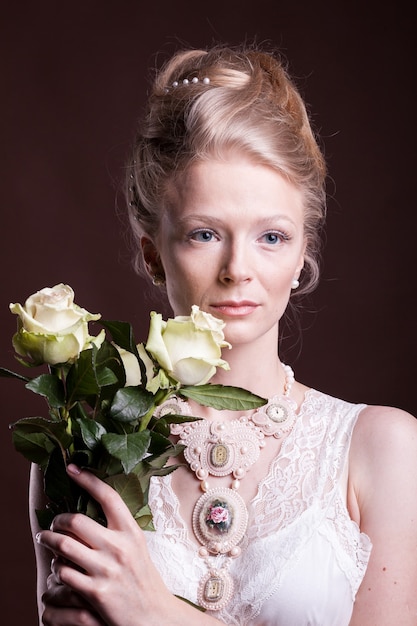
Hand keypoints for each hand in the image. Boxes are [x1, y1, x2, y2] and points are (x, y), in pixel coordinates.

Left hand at [36, 464, 177, 625]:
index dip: (88, 479)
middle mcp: (119, 547)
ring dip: (49, 540)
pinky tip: (57, 568)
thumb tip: (93, 507)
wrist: (154, 616)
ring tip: (46, 539)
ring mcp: (106, 570)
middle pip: (76, 521)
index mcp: (131, 531)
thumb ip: (118, 528)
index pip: (108, 496)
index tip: (72, 468)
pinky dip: (56, 569)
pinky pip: (64, 573)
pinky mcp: (95, 592)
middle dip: (57, 519)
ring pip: (64, 546)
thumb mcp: (137, 546)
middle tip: (53, 521)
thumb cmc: (143, 579)